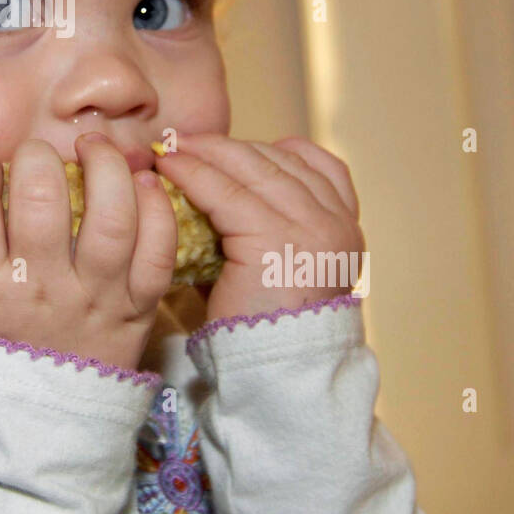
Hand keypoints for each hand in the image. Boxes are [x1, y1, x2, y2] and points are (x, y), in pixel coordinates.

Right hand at [0, 133, 177, 372]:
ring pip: (111, 216)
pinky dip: (156, 209)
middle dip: (36, 159)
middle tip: (34, 156)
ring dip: (105, 167)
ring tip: (93, 149)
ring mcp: (96, 297)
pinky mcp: (139, 308)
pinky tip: (143, 184)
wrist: (36, 443)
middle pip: (43, 200)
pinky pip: (158, 249)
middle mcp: (43, 289)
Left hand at [152, 134, 364, 322]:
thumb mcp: (274, 265)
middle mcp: (336, 222)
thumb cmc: (261, 327)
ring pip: (250, 167)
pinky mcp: (273, 236)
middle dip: (227, 146)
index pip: (314, 163)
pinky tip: (167, 168)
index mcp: (345, 228)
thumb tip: (210, 190)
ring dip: (205, 152)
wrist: (272, 374)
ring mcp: (310, 226)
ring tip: (170, 147)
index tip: (226, 147)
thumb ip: (259, 224)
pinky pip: (224, 191)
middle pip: (278, 159)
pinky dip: (191, 173)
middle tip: (184, 139)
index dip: (267, 148)